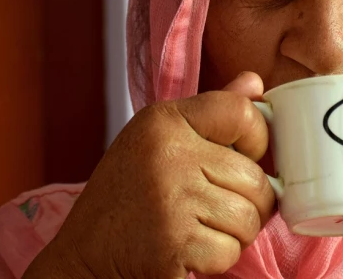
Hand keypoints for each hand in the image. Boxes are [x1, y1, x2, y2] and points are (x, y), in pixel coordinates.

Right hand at [24, 72, 273, 278]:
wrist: (84, 258)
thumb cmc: (129, 197)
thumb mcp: (162, 142)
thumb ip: (212, 113)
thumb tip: (255, 81)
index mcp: (165, 120)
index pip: (243, 113)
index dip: (257, 140)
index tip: (243, 156)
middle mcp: (168, 153)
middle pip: (256, 178)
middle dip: (248, 204)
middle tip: (214, 210)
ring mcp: (172, 198)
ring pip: (249, 218)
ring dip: (234, 234)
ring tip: (199, 229)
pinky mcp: (174, 242)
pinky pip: (230, 250)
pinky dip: (217, 260)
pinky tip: (189, 251)